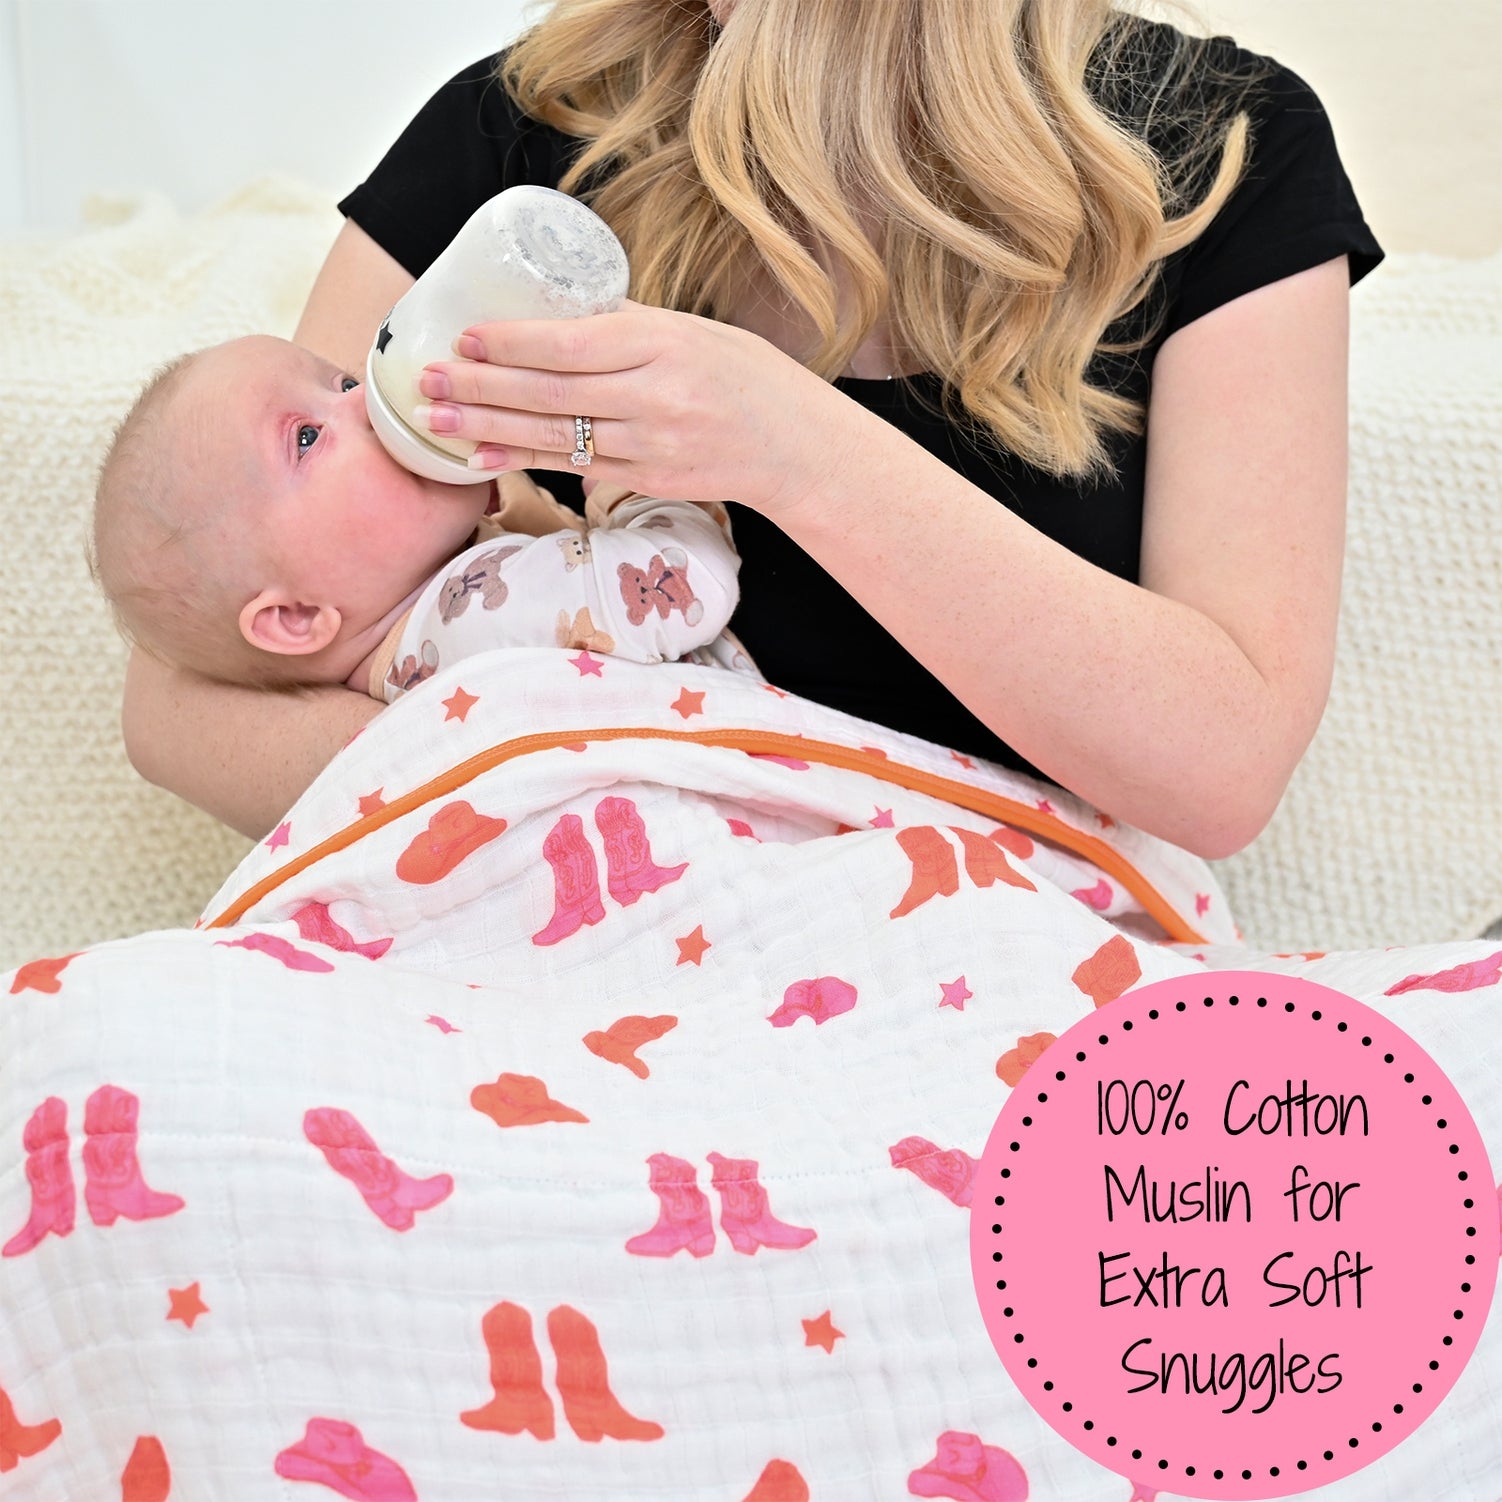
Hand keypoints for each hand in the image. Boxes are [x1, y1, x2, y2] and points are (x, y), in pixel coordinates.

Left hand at [413, 301, 863, 517]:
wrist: (797, 446)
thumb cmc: (747, 377)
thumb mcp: (693, 332)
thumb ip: (627, 327)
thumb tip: (558, 313)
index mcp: (663, 346)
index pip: (571, 344)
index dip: (511, 342)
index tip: (464, 334)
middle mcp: (654, 398)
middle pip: (551, 392)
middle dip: (481, 385)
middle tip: (426, 378)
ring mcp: (651, 446)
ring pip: (554, 435)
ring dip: (489, 426)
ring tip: (437, 417)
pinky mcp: (649, 480)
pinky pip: (576, 468)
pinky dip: (525, 460)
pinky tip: (483, 455)